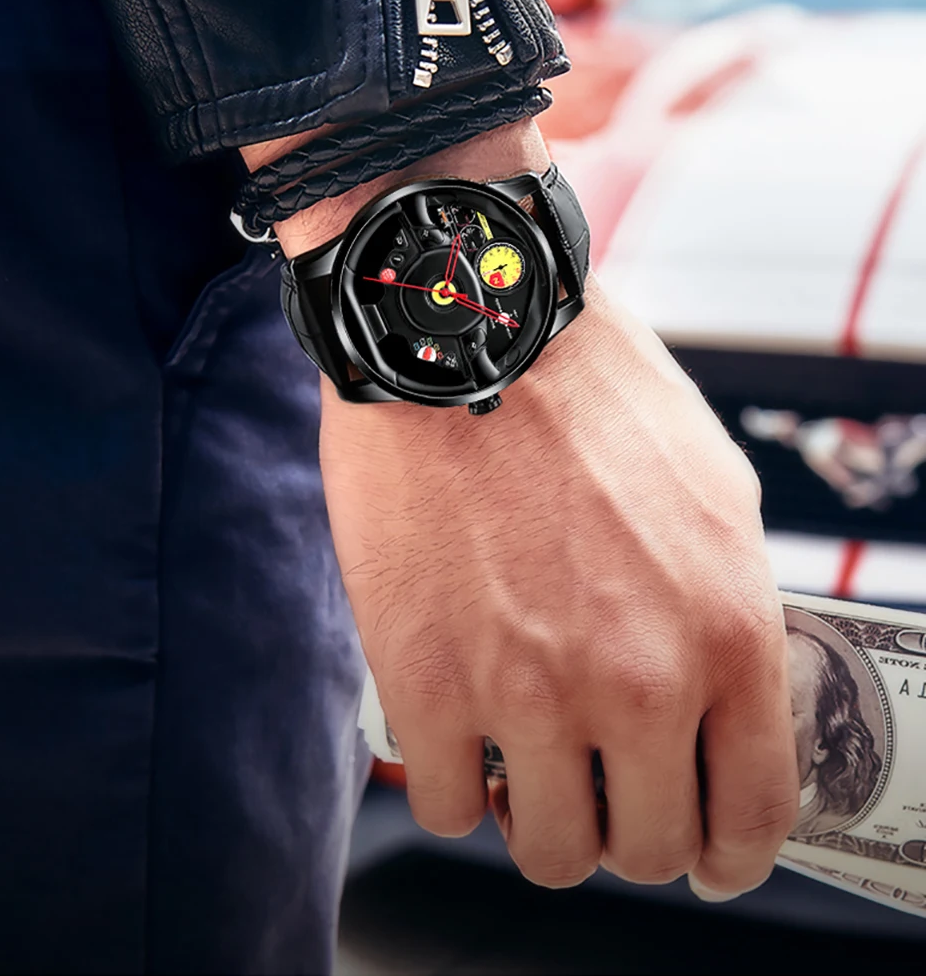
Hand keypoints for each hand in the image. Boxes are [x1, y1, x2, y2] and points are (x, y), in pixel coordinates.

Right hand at [319, 275, 798, 895]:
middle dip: (626, 826)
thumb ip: (729, 605)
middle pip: (650, 851)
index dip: (727, 853)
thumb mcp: (714, 487)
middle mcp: (641, 681)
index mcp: (728, 630)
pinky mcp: (426, 684)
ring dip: (537, 817)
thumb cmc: (586, 389)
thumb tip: (725, 690)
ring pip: (548, 853)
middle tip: (597, 779)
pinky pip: (445, 808)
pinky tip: (456, 725)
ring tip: (521, 756)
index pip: (753, 814)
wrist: (464, 327)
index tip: (702, 852)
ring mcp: (530, 694)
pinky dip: (452, 782)